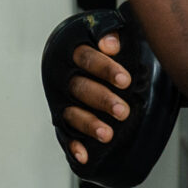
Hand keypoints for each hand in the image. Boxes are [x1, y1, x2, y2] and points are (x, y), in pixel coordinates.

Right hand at [39, 4, 181, 187]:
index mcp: (75, 50)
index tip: (125, 81)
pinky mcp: (62, 120)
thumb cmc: (113, 48)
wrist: (97, 61)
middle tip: (123, 111)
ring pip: (71, 113)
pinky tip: (84, 155)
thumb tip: (112, 43)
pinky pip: (64, 134)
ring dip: (89, 123)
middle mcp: (64, 75)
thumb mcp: (118, 33)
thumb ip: (116, 32)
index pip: (85, 57)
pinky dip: (73, 145)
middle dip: (102, 100)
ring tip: (108, 134)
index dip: (104, 68)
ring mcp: (62, 99)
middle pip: (79, 87)